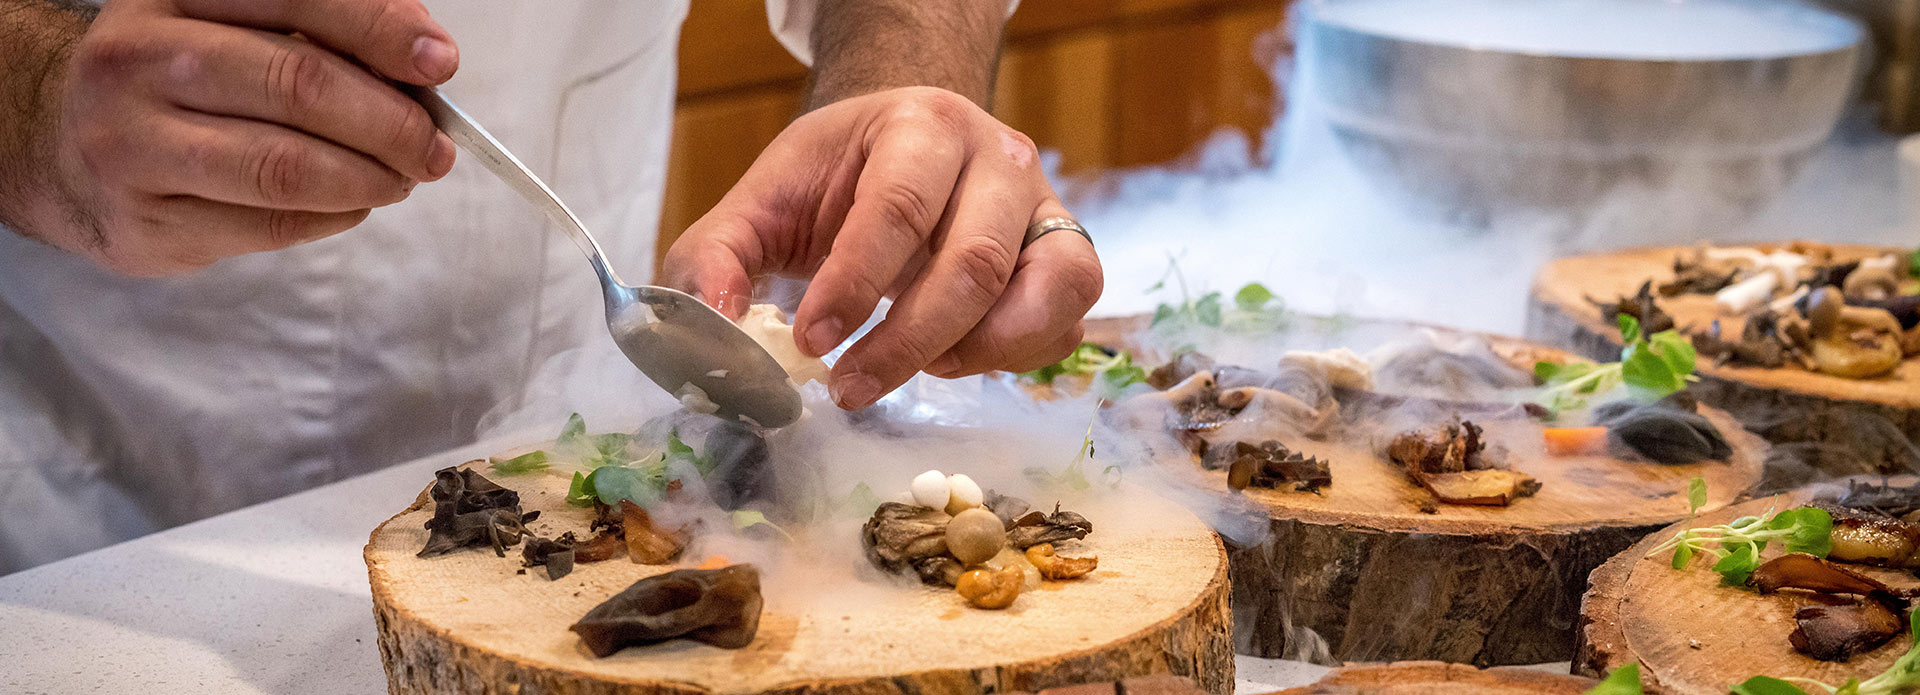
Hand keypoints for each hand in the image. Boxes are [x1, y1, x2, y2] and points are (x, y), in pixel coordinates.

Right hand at [36, 0, 457, 275]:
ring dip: (370, 178)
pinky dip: (335, 216)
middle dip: (390, 122)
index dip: (381, 30)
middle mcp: (141, 61)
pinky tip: (352, 202)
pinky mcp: (146, 221)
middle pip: (299, 86)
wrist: (62, 147)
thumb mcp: (237, 28)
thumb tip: (425, 61)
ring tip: (401, 177)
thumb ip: (327, 32)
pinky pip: (270, 225)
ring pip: (286, 168)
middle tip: (434, 146)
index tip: (439, 63)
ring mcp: (133, 144)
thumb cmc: (180, 82)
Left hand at [664, 87, 1103, 408]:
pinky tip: (953, 359)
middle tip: (848, 389)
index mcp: (921, 125)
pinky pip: (1066, 322)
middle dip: (907, 342)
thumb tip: (713, 329)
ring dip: (976, 353)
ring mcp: (1046, 207)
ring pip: (1046, 292)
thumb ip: (717, 258)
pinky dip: (1015, 357)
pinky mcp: (1068, 257)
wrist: (908, 147)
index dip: (854, 285)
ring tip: (916, 371)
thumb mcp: (763, 202)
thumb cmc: (837, 179)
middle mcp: (999, 158)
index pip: (897, 207)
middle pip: (974, 262)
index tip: (811, 343)